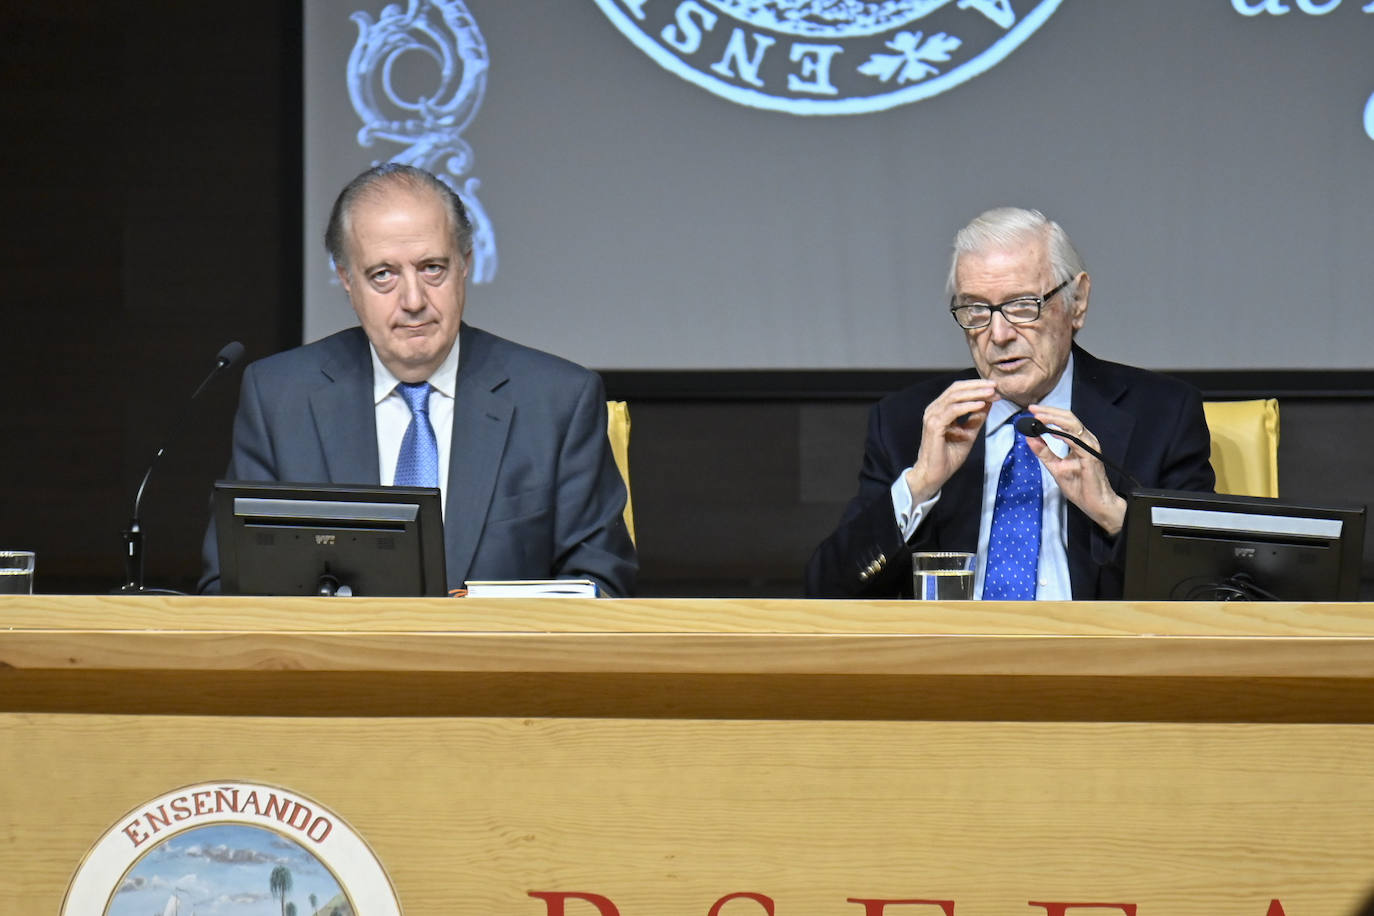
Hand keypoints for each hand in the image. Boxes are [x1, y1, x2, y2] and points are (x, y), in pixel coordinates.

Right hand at [904, 379, 997, 502]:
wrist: (933, 475)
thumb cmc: (947, 457)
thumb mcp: (968, 434)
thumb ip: (976, 418)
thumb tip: (988, 402)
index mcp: (940, 410)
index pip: (958, 390)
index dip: (976, 386)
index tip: (994, 388)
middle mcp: (934, 410)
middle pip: (956, 389)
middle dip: (977, 386)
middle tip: (995, 386)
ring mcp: (932, 417)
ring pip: (955, 396)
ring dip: (975, 393)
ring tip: (991, 393)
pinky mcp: (934, 426)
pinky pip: (953, 410)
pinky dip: (968, 406)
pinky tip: (981, 404)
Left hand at [1023, 405, 1126, 534]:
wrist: (1096, 504)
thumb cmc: (1080, 487)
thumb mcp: (1056, 467)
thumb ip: (1044, 452)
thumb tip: (1030, 438)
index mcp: (1079, 441)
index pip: (1064, 421)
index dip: (1049, 413)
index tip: (1032, 411)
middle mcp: (1087, 440)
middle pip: (1069, 418)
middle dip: (1049, 412)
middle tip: (1032, 409)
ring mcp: (1090, 447)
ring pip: (1073, 425)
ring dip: (1054, 419)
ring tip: (1038, 417)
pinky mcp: (1090, 457)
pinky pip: (1076, 440)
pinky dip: (1062, 433)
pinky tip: (1050, 431)